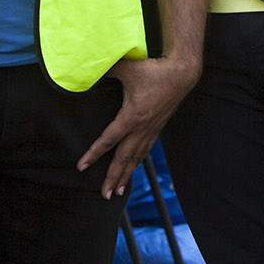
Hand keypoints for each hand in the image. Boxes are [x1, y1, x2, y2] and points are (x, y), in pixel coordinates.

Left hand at [77, 56, 201, 199]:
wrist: (181, 74)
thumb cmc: (154, 70)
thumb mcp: (127, 68)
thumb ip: (107, 70)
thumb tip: (87, 69)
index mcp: (132, 116)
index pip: (109, 140)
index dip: (94, 154)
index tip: (82, 166)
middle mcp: (142, 128)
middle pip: (124, 158)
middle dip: (114, 178)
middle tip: (105, 195)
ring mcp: (151, 130)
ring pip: (137, 158)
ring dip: (127, 175)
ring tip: (119, 191)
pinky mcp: (157, 128)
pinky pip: (145, 150)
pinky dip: (137, 162)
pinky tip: (134, 168)